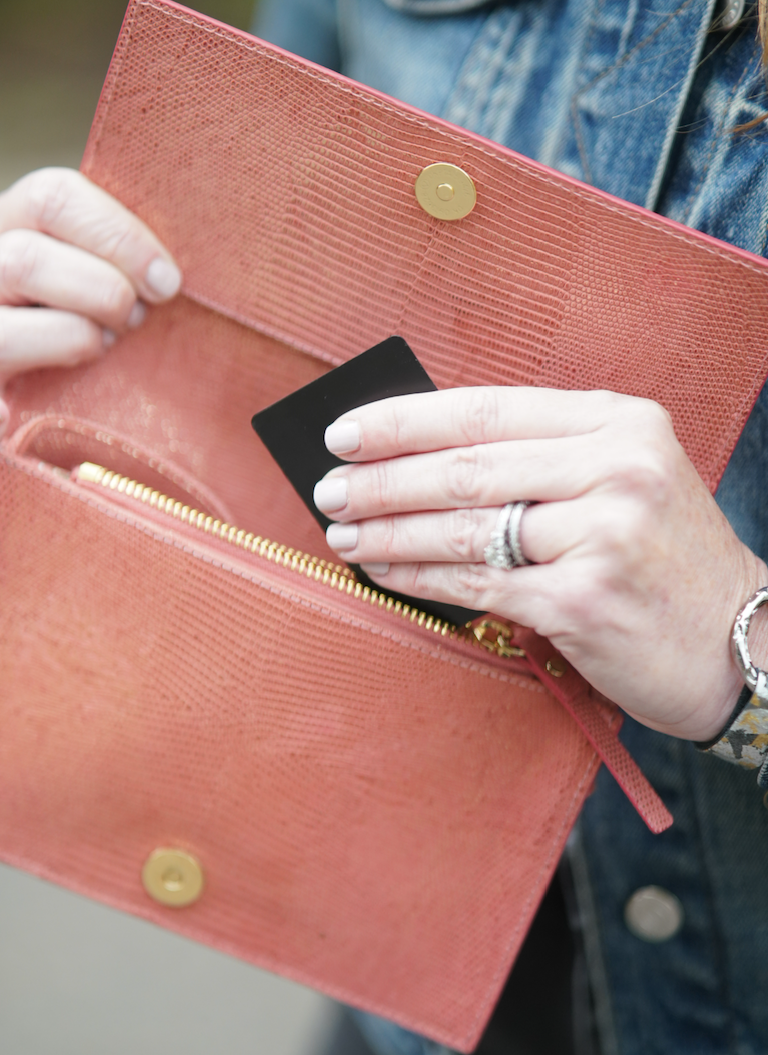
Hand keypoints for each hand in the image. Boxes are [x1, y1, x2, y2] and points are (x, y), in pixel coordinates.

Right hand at [0, 168, 180, 469]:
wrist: (140, 365)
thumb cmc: (150, 290)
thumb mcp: (142, 248)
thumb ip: (144, 236)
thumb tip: (173, 270)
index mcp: (19, 216)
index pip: (51, 197)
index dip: (118, 237)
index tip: (168, 281)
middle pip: (17, 261)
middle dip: (98, 290)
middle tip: (139, 315)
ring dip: (68, 341)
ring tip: (108, 347)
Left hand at [313, 387, 767, 740]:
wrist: (743, 644)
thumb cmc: (665, 561)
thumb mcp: (624, 481)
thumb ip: (541, 460)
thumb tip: (419, 456)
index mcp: (619, 422)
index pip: (486, 410)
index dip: (405, 420)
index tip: (346, 432)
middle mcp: (616, 467)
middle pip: (465, 467)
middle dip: (382, 480)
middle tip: (328, 490)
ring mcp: (604, 533)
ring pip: (464, 527)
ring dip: (389, 532)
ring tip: (343, 534)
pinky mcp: (585, 599)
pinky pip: (478, 585)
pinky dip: (419, 580)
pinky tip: (384, 574)